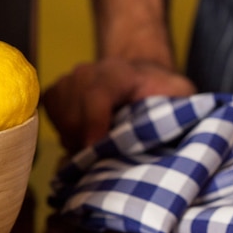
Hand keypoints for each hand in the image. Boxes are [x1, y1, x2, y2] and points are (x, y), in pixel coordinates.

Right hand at [43, 58, 196, 152]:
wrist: (140, 75)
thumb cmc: (162, 90)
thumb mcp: (181, 93)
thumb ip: (179, 108)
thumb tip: (176, 134)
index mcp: (119, 72)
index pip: (96, 95)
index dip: (93, 124)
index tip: (94, 150)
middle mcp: (87, 72)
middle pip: (73, 117)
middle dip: (88, 145)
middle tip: (107, 160)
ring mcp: (67, 81)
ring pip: (62, 125)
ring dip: (79, 144)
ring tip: (103, 149)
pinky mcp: (54, 94)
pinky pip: (52, 123)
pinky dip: (69, 137)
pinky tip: (90, 138)